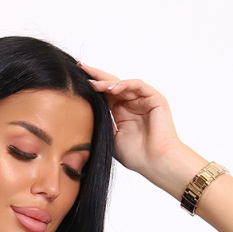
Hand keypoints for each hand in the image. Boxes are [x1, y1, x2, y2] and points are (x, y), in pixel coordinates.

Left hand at [77, 60, 191, 187]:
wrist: (155, 163)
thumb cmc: (136, 156)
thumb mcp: (111, 137)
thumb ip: (102, 122)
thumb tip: (85, 110)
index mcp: (122, 113)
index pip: (105, 94)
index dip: (93, 87)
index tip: (77, 79)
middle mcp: (132, 104)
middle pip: (113, 84)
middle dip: (97, 76)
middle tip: (82, 67)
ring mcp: (143, 100)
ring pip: (123, 84)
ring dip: (107, 82)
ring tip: (94, 84)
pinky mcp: (154, 98)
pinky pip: (137, 85)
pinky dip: (124, 85)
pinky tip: (112, 88)